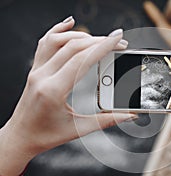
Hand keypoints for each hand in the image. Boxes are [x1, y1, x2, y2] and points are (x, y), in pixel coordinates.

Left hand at [2, 17, 136, 158]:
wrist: (20, 137)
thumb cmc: (46, 136)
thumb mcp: (79, 129)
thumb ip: (107, 120)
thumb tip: (130, 114)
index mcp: (53, 90)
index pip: (82, 60)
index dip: (103, 47)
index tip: (118, 39)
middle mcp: (42, 76)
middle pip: (73, 47)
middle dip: (99, 41)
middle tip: (118, 41)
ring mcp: (36, 70)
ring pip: (58, 40)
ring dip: (82, 36)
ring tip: (101, 39)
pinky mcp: (35, 69)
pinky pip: (45, 42)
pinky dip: (58, 30)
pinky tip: (70, 23)